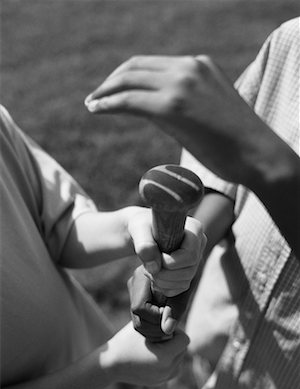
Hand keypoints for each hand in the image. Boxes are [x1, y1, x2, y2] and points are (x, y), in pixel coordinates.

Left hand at [84, 55, 265, 185]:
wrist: (258, 154)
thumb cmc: (236, 141)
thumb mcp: (208, 110)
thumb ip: (182, 101)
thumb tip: (153, 109)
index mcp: (198, 65)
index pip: (151, 64)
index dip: (126, 75)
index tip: (112, 90)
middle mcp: (189, 67)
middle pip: (135, 65)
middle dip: (111, 81)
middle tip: (96, 97)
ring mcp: (182, 82)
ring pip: (129, 79)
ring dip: (106, 91)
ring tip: (93, 104)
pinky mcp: (173, 105)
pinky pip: (130, 99)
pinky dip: (109, 102)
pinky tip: (96, 108)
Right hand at [99, 321, 188, 385]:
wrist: (110, 364)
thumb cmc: (126, 341)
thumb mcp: (143, 325)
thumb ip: (160, 321)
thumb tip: (173, 314)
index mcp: (165, 356)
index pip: (184, 339)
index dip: (175, 331)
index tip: (162, 329)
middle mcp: (167, 370)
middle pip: (183, 349)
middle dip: (173, 341)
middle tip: (157, 336)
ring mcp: (164, 378)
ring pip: (179, 359)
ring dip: (172, 351)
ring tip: (155, 346)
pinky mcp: (159, 382)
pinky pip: (172, 368)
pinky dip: (167, 360)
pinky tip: (153, 354)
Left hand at [127, 207, 205, 296]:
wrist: (143, 233)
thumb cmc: (142, 226)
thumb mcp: (139, 229)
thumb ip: (144, 244)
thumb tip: (154, 267)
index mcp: (194, 229)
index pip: (190, 255)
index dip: (170, 262)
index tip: (155, 257)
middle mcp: (199, 244)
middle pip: (189, 271)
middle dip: (164, 274)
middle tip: (147, 267)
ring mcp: (196, 260)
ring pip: (185, 282)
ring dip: (161, 281)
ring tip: (148, 269)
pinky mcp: (189, 272)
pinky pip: (180, 288)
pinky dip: (164, 287)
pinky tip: (154, 276)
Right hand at [128, 265, 197, 338]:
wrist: (185, 252)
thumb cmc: (189, 269)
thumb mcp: (184, 289)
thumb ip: (175, 308)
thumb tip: (167, 329)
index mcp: (142, 277)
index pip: (140, 308)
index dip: (156, 317)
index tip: (170, 315)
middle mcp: (135, 284)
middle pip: (138, 320)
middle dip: (156, 329)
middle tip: (173, 328)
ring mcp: (135, 291)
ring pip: (138, 324)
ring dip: (156, 331)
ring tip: (171, 327)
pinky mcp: (139, 298)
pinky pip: (142, 321)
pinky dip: (154, 328)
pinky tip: (166, 324)